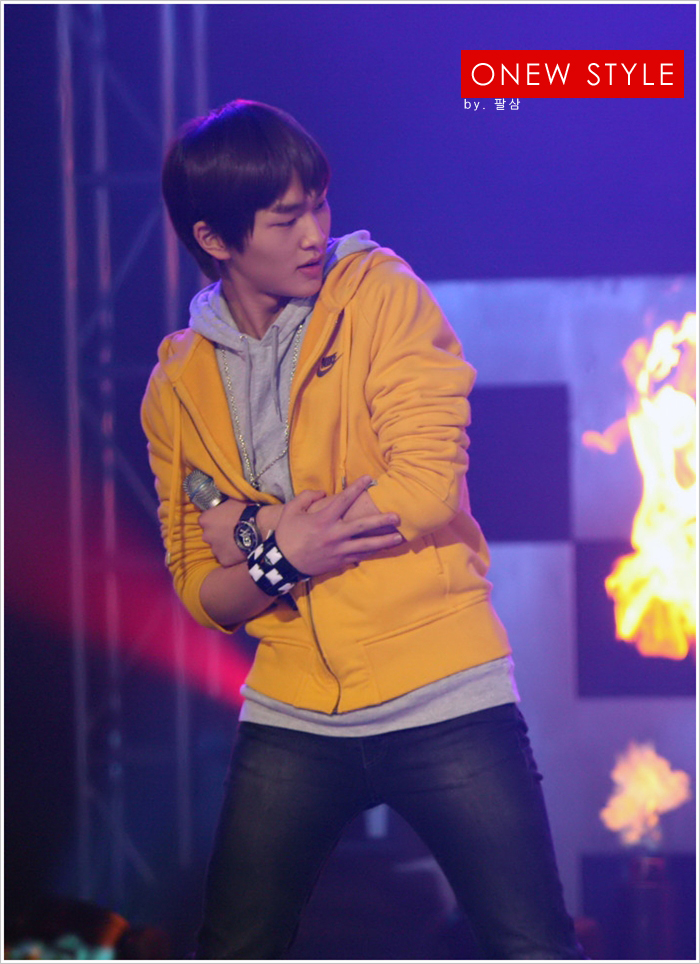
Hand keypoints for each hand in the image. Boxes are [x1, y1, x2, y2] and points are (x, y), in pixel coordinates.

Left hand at [198, 498, 246, 565]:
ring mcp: (214, 549)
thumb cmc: (245, 510)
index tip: (223, 521)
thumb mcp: (231, 501)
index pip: (205, 521)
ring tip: (237, 542)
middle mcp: (206, 536)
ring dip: (224, 546)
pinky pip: (226, 558)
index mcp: (205, 520)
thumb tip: (221, 505)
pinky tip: (241, 551)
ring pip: (217, 548)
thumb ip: (222, 505)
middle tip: (231, 532)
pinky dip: (232, 556)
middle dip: (218, 534)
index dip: (214, 521)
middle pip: (210, 536)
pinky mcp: (224, 560)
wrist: (258, 527)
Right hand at [274, 476, 402, 576]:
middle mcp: (334, 535)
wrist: (282, 564)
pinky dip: (371, 553)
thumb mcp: (291, 511)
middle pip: (362, 527)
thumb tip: (324, 493)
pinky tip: (383, 550)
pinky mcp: (339, 562)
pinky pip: (359, 557)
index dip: (357, 487)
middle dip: (381, 521)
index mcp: (323, 520)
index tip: (370, 478)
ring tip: (399, 538)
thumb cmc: (286, 535)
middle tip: (397, 517)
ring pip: (365, 546)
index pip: (344, 500)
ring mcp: (338, 550)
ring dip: (383, 541)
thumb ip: (307, 497)